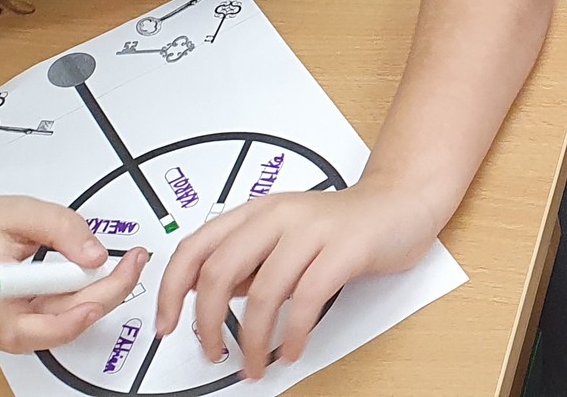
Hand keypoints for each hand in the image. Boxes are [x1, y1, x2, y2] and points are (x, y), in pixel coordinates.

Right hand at [0, 194, 149, 352]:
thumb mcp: (17, 213)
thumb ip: (60, 228)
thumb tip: (95, 253)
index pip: (61, 311)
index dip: (101, 290)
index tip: (126, 266)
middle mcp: (1, 328)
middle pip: (71, 320)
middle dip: (108, 290)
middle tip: (134, 262)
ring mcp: (7, 334)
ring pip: (66, 323)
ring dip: (94, 296)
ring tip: (118, 268)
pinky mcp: (14, 329)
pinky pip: (55, 319)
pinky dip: (76, 299)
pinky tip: (87, 277)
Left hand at [154, 183, 445, 380]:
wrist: (399, 203)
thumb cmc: (343, 224)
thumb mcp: (284, 236)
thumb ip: (250, 262)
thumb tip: (215, 295)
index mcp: (255, 211)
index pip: (194, 248)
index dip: (170, 291)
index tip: (166, 324)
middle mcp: (277, 215)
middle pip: (218, 271)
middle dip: (206, 322)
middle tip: (211, 352)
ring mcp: (311, 230)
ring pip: (262, 292)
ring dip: (251, 339)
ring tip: (253, 363)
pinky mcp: (344, 249)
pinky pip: (306, 300)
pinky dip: (292, 334)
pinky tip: (290, 349)